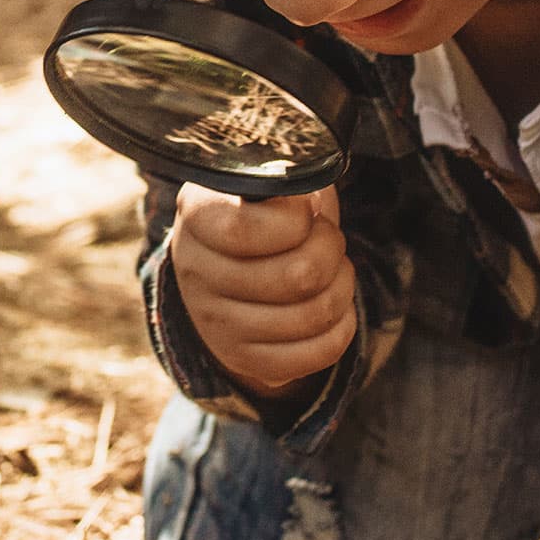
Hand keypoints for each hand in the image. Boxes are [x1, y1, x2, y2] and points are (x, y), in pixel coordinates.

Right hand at [166, 183, 354, 394]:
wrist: (226, 270)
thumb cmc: (260, 214)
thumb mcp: (266, 184)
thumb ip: (290, 179)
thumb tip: (315, 201)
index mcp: (197, 216)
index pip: (245, 230)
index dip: (296, 220)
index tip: (305, 211)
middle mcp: (197, 274)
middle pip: (298, 276)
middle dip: (333, 249)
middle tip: (328, 239)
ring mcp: (217, 324)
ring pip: (315, 314)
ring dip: (342, 285)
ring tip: (334, 269)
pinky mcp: (245, 359)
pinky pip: (319, 352)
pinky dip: (342, 325)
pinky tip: (332, 306)